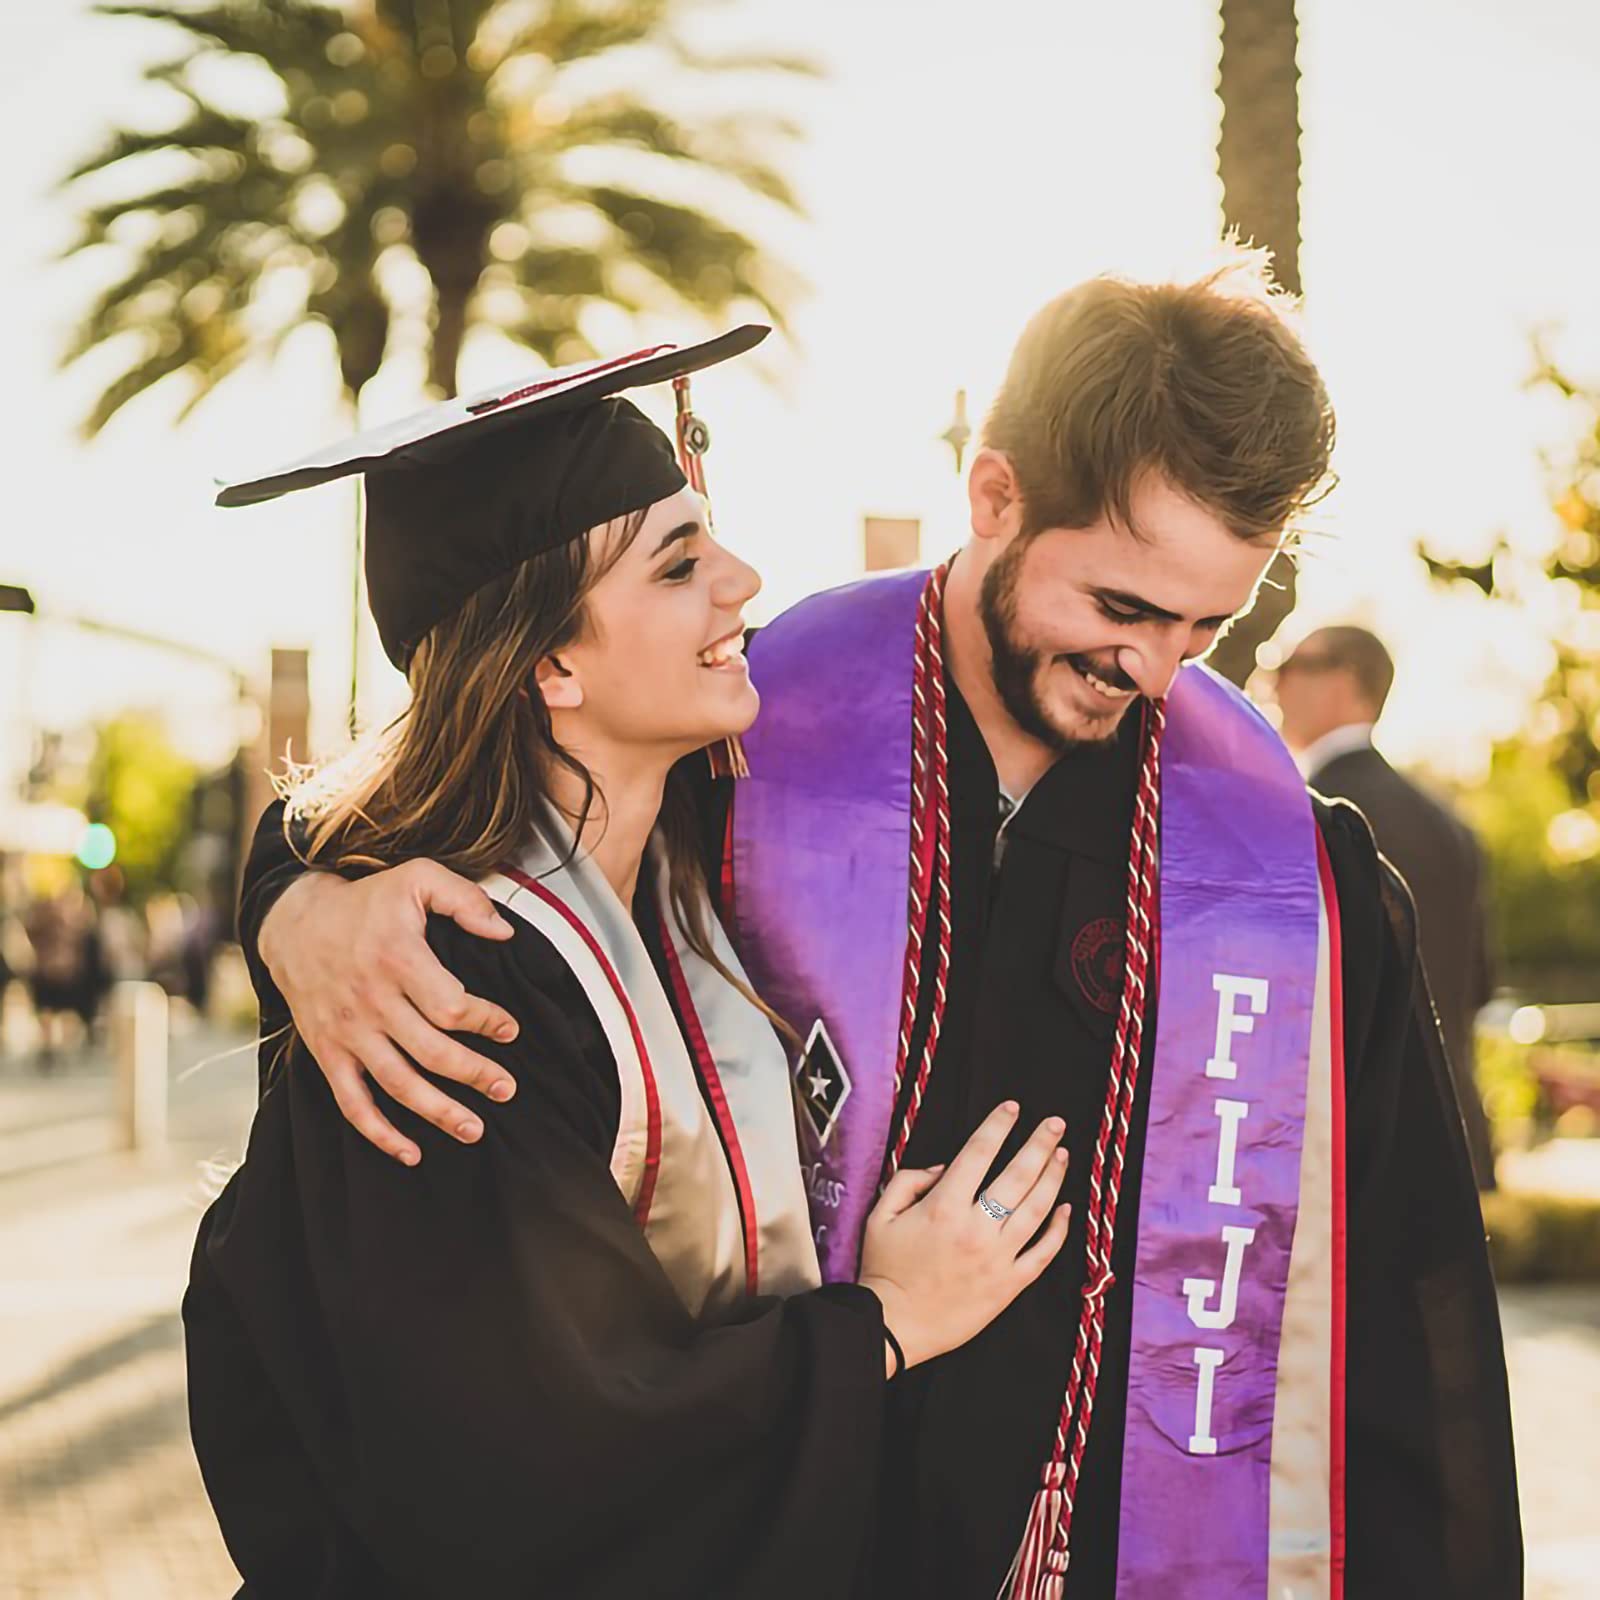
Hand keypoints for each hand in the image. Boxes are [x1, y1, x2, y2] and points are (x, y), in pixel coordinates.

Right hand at [259, 860, 520, 1164]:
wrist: (295, 922)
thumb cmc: (367, 902)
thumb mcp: (416, 879)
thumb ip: (464, 899)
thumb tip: (506, 930)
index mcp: (397, 960)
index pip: (449, 1005)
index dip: (485, 1021)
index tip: (511, 1031)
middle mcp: (371, 1002)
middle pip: (430, 1052)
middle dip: (474, 1075)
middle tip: (508, 1089)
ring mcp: (348, 1033)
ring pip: (397, 1084)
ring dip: (438, 1112)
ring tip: (475, 1130)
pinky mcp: (328, 1053)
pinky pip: (352, 1103)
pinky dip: (379, 1134)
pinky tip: (411, 1153)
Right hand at [857, 1102, 1070, 1371]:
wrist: (894, 1327)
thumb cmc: (884, 1269)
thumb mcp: (881, 1215)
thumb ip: (909, 1180)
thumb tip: (946, 1166)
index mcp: (944, 1207)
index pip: (979, 1153)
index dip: (997, 1125)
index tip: (1011, 1107)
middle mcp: (976, 1228)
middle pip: (1017, 1175)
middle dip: (1039, 1143)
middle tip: (1055, 1122)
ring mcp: (997, 1258)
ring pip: (1036, 1210)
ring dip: (1053, 1178)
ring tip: (1063, 1154)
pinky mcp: (1009, 1286)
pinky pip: (1043, 1254)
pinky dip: (1059, 1230)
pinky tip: (1067, 1209)